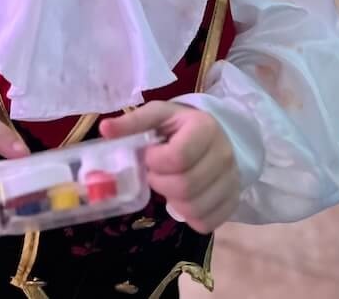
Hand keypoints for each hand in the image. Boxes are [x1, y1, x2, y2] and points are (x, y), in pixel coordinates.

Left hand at [101, 101, 239, 233]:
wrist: (216, 135)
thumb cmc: (180, 125)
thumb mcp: (158, 115)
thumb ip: (133, 122)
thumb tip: (104, 129)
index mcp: (204, 128)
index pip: (177, 157)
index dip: (155, 161)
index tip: (150, 154)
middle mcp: (224, 155)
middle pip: (185, 186)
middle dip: (160, 182)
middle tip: (156, 172)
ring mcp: (232, 181)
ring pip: (195, 208)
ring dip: (172, 201)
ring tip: (169, 183)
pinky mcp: (233, 202)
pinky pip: (206, 223)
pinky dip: (188, 216)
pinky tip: (184, 198)